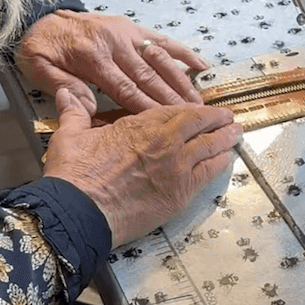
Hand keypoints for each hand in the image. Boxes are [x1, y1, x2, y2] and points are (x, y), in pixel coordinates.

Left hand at [16, 10, 207, 115]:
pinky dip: (182, 52)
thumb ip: (64, 87)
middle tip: (192, 116)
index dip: (146, 106)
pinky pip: (161, 40)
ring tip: (198, 99)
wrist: (40, 15)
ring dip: (181, 80)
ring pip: (160, 60)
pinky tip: (200, 64)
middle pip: (148, 76)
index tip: (165, 122)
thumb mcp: (40, 69)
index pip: (125, 87)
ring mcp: (126, 33)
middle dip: (171, 98)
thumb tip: (90, 106)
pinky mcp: (131, 27)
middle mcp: (114, 43)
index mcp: (93, 57)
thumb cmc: (41, 47)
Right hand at [44, 88, 242, 246]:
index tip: (199, 108)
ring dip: (225, 137)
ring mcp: (176, 166)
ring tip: (237, 131)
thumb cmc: (74, 175)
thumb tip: (67, 92)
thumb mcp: (70, 135)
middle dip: (215, 118)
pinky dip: (220, 162)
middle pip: (198, 123)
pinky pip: (208, 172)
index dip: (189, 108)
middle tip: (228, 115)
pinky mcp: (181, 191)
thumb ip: (75, 111)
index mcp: (140, 124)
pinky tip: (228, 158)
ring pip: (209, 146)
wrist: (79, 212)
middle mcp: (164, 141)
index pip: (173, 110)